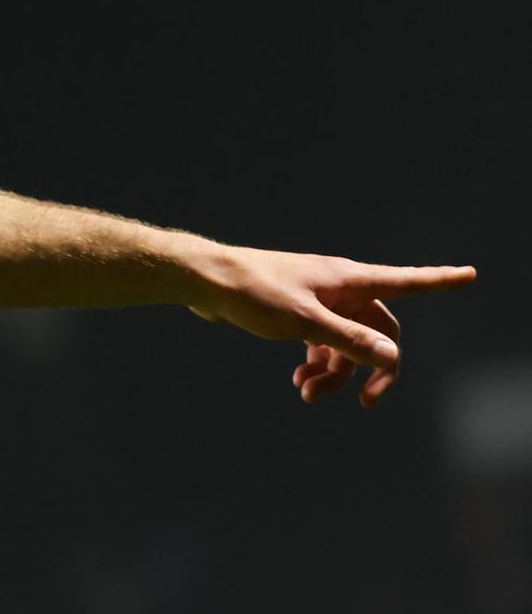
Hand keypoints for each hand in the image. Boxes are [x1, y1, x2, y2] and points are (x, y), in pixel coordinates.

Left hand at [184, 244, 475, 407]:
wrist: (206, 281)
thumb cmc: (253, 292)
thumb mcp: (303, 321)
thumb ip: (348, 341)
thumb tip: (392, 357)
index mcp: (348, 280)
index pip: (406, 282)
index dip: (440, 281)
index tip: (471, 274)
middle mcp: (340, 287)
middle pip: (379, 330)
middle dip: (374, 367)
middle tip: (369, 402)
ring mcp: (319, 300)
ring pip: (346, 343)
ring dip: (336, 372)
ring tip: (307, 393)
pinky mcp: (298, 312)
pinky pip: (323, 343)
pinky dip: (318, 364)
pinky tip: (300, 382)